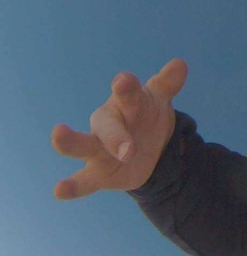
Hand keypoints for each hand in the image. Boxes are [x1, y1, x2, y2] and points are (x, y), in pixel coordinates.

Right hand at [52, 58, 187, 199]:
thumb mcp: (159, 100)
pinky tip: (59, 190)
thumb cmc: (147, 115)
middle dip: (115, 136)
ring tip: (57, 135)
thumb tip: (179, 64)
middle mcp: (108, 125)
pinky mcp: (97, 174)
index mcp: (125, 103)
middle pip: (106, 126)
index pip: (127, 94)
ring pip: (82, 146)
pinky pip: (82, 181)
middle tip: (127, 149)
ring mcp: (99, 150)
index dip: (126, 88)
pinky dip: (71, 186)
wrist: (148, 147)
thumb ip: (167, 84)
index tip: (124, 81)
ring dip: (70, 142)